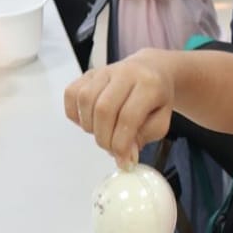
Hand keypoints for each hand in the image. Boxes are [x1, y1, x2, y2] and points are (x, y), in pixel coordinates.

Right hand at [64, 52, 174, 167]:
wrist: (151, 71)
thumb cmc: (156, 99)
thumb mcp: (160, 121)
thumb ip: (143, 138)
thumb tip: (125, 155)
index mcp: (148, 84)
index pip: (129, 116)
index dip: (122, 144)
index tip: (123, 161)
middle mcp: (125, 73)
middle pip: (103, 109)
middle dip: (105, 138)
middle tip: (112, 150)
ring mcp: (104, 71)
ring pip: (85, 101)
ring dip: (90, 127)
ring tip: (104, 134)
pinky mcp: (89, 74)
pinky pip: (72, 94)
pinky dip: (75, 114)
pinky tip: (90, 121)